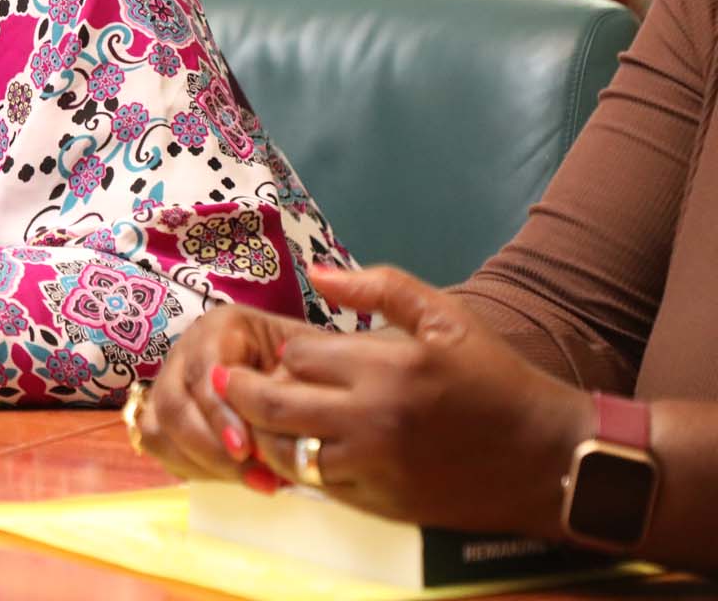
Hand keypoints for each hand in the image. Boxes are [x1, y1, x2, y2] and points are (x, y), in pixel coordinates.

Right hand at [138, 299, 314, 492]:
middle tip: (256, 476)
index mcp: (221, 327)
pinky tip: (232, 478)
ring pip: (159, 427)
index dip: (220, 413)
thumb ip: (295, 382)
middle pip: (174, 403)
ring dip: (202, 462)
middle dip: (210, 447)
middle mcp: (186, 349)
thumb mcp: (311, 361)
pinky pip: (158, 444)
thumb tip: (280, 424)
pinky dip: (191, 466)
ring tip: (251, 481)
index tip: (246, 450)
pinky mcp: (163, 412)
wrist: (299, 373)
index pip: (204, 370)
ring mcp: (170, 380)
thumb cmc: (309, 365)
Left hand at [223, 265, 592, 535]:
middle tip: (227, 383)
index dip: (288, 353)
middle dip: (244, 392)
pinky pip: (318, 485)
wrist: (549, 456)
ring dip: (266, 434)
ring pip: (286, 452)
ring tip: (259, 419)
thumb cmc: (496, 379)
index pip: (299, 355)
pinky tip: (302, 451)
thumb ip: (381, 287)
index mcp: (387, 367)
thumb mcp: (447, 319)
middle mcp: (373, 419)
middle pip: (275, 405)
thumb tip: (317, 272)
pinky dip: (301, 469)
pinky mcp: (382, 503)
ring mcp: (375, 466)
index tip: (292, 354)